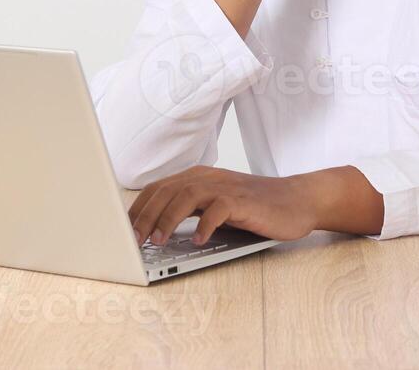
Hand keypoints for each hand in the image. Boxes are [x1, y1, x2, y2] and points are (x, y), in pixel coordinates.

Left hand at [129, 165, 319, 245]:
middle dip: (146, 216)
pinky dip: (205, 224)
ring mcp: (225, 187)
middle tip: (133, 240)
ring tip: (158, 241)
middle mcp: (208, 178)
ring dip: (168, 218)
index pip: (157, 189)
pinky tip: (198, 240)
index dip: (137, 209)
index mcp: (197, 177)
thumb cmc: (254, 207)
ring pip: (187, 195)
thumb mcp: (215, 206)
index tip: (122, 231)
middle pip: (166, 190)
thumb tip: (156, 231)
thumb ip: (190, 210)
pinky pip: (219, 209)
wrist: (296, 200)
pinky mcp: (244, 201)